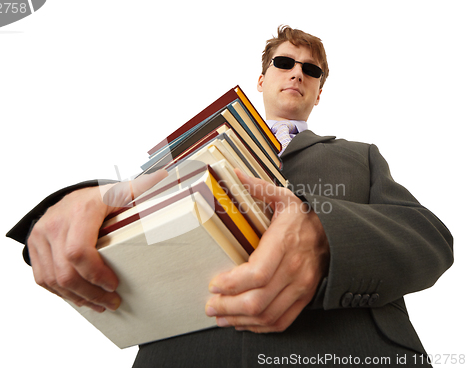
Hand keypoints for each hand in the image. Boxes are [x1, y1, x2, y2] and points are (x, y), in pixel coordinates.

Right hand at [27, 170, 167, 311]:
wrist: (70, 196)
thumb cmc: (99, 198)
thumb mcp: (120, 192)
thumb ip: (140, 188)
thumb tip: (163, 177)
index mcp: (81, 211)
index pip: (79, 251)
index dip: (96, 274)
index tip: (114, 284)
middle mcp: (56, 223)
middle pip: (66, 272)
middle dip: (91, 293)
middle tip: (112, 302)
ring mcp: (41, 237)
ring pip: (53, 280)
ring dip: (78, 298)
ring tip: (99, 304)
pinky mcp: (35, 248)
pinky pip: (43, 279)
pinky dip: (63, 293)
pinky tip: (80, 298)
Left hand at [205, 169, 328, 332]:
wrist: (334, 234)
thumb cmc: (303, 217)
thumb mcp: (283, 197)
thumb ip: (257, 187)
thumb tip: (233, 174)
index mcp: (285, 244)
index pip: (257, 273)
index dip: (232, 283)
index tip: (214, 283)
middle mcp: (294, 269)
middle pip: (258, 299)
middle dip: (228, 306)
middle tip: (210, 306)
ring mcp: (301, 287)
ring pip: (267, 314)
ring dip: (239, 320)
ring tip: (220, 317)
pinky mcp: (303, 298)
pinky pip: (280, 321)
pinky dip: (259, 327)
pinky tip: (242, 323)